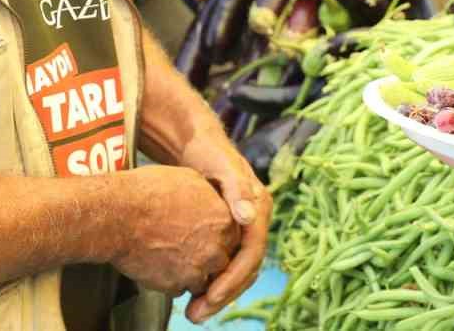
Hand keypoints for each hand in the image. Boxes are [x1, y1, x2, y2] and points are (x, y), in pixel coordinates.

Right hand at [111, 165, 239, 301]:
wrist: (119, 215)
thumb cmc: (149, 192)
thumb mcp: (190, 180)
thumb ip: (211, 199)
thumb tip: (214, 203)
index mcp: (224, 219)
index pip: (232, 235)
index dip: (216, 235)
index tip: (202, 233)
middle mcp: (216, 247)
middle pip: (221, 259)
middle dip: (207, 255)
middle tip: (187, 246)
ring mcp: (197, 269)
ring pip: (203, 278)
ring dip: (192, 271)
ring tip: (171, 255)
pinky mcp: (175, 285)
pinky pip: (181, 288)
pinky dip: (173, 280)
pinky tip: (159, 264)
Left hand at [175, 129, 271, 321]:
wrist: (197, 141)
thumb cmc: (206, 152)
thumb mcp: (220, 165)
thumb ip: (236, 189)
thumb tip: (249, 217)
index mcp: (260, 206)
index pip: (252, 254)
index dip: (232, 279)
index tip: (209, 298)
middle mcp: (257, 219)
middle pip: (247, 268)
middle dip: (224, 294)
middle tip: (196, 315)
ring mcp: (245, 226)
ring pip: (238, 269)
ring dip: (218, 293)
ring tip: (193, 311)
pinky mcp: (231, 230)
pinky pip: (227, 262)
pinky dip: (213, 279)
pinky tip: (192, 292)